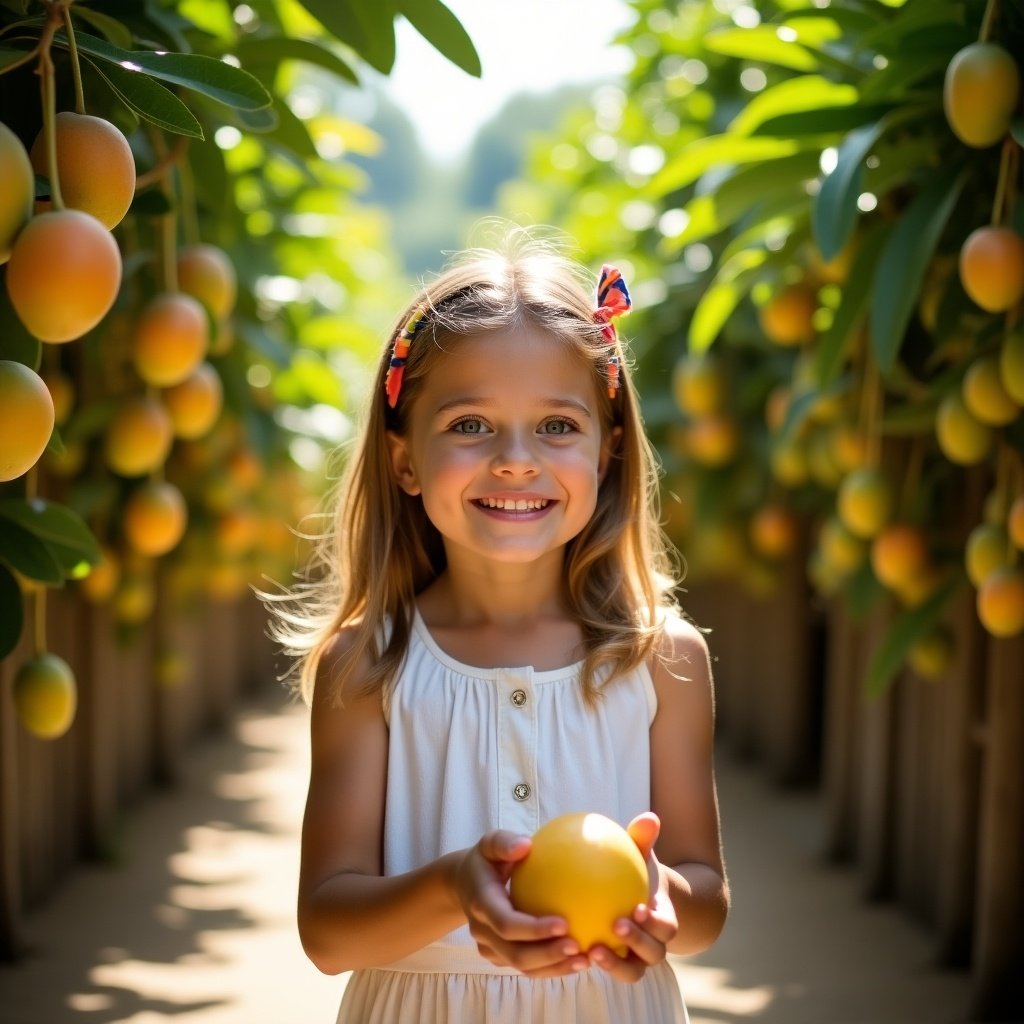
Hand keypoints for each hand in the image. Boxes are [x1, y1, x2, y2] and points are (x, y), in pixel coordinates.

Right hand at [454, 830, 590, 977]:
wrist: (462, 884)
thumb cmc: (484, 860)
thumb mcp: (489, 843)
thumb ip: (504, 842)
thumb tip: (526, 844)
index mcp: (481, 903)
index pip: (507, 923)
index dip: (533, 929)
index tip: (564, 923)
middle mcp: (483, 931)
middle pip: (515, 954)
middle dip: (548, 955)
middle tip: (578, 947)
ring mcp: (489, 947)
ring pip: (521, 967)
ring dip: (553, 968)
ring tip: (584, 960)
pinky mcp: (499, 956)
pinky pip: (525, 967)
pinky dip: (550, 968)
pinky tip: (576, 961)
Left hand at [587, 812, 678, 982]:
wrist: (637, 899)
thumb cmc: (636, 872)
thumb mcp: (641, 855)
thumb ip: (643, 839)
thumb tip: (648, 817)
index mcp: (663, 920)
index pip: (667, 926)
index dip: (656, 922)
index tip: (638, 908)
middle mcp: (654, 945)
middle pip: (653, 954)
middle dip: (638, 943)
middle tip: (616, 926)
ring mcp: (636, 960)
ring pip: (631, 971)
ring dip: (614, 964)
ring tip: (590, 950)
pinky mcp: (614, 966)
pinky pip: (604, 969)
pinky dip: (590, 964)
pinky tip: (566, 950)